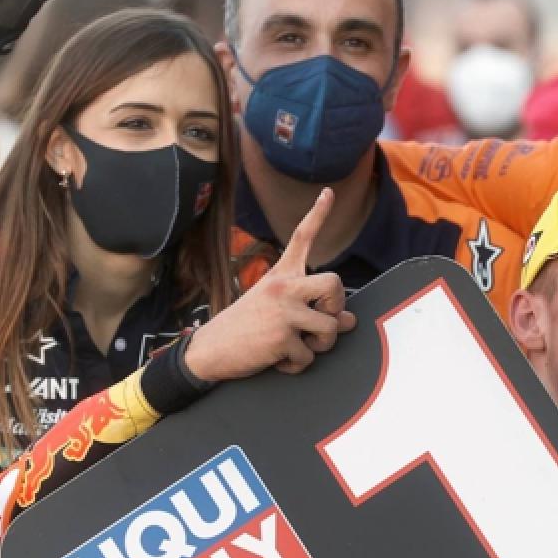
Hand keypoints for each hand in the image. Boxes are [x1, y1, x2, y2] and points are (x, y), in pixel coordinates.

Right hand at [185, 188, 356, 381]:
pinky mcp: (281, 337)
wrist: (208, 351)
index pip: (302, 238)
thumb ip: (313, 310)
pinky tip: (277, 359)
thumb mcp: (277, 311)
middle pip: (335, 284)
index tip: (329, 192)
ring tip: (297, 345)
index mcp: (280, 276)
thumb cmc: (246, 329)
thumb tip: (349, 321)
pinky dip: (297, 365)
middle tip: (322, 320)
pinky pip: (310, 356)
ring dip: (321, 345)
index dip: (318, 214)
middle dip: (337, 307)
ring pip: (331, 327)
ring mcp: (283, 311)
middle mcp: (283, 287)